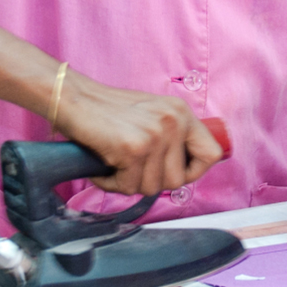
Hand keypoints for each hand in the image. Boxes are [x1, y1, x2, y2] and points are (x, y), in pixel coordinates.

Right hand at [55, 75, 223, 196]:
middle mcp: (173, 121)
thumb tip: (185, 170)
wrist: (74, 99)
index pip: (212, 153)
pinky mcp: (134, 149)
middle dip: (151, 181)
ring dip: (129, 182)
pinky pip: (129, 187)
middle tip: (131, 165)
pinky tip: (104, 164)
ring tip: (115, 161)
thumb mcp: (152, 114)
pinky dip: (112, 183)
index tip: (174, 171)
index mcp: (181, 111)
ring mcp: (155, 135)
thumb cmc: (107, 110)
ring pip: (152, 187)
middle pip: (178, 181)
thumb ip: (172, 136)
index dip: (194, 171)